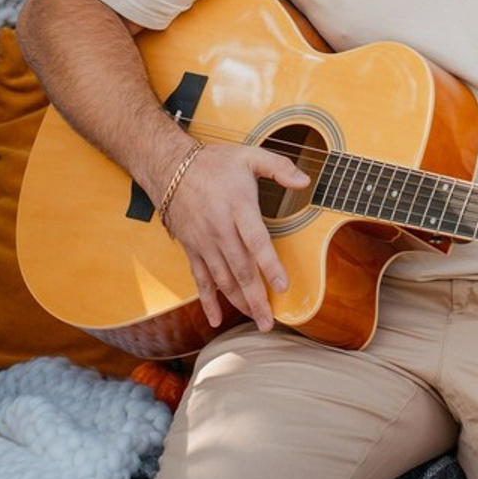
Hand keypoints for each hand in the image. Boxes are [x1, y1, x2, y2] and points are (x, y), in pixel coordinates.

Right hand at [159, 141, 310, 332]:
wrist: (171, 167)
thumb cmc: (215, 163)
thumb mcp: (251, 156)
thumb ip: (280, 167)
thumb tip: (306, 181)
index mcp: (239, 208)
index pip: (257, 242)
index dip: (270, 266)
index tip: (282, 286)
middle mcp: (220, 230)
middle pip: (241, 270)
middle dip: (256, 298)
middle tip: (269, 322)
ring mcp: (204, 242)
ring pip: (222, 279)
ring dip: (238, 302)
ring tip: (255, 320)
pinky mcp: (191, 249)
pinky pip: (199, 279)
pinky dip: (207, 300)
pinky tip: (215, 319)